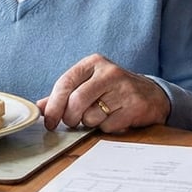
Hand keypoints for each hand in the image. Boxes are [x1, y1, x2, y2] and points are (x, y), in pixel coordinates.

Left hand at [38, 54, 170, 132]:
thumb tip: (40, 108)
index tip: (49, 122)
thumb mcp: (88, 84)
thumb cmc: (112, 90)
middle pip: (76, 102)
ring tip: (100, 115)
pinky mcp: (135, 106)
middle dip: (70, 118)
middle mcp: (109, 72)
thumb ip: (64, 94)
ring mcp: (124, 88)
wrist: (151, 94)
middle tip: (73, 122)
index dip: (53, 106)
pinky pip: (108, 126)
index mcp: (93, 63)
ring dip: (90, 123)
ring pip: (91, 116)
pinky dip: (106, 128)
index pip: (65, 83)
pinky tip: (114, 119)